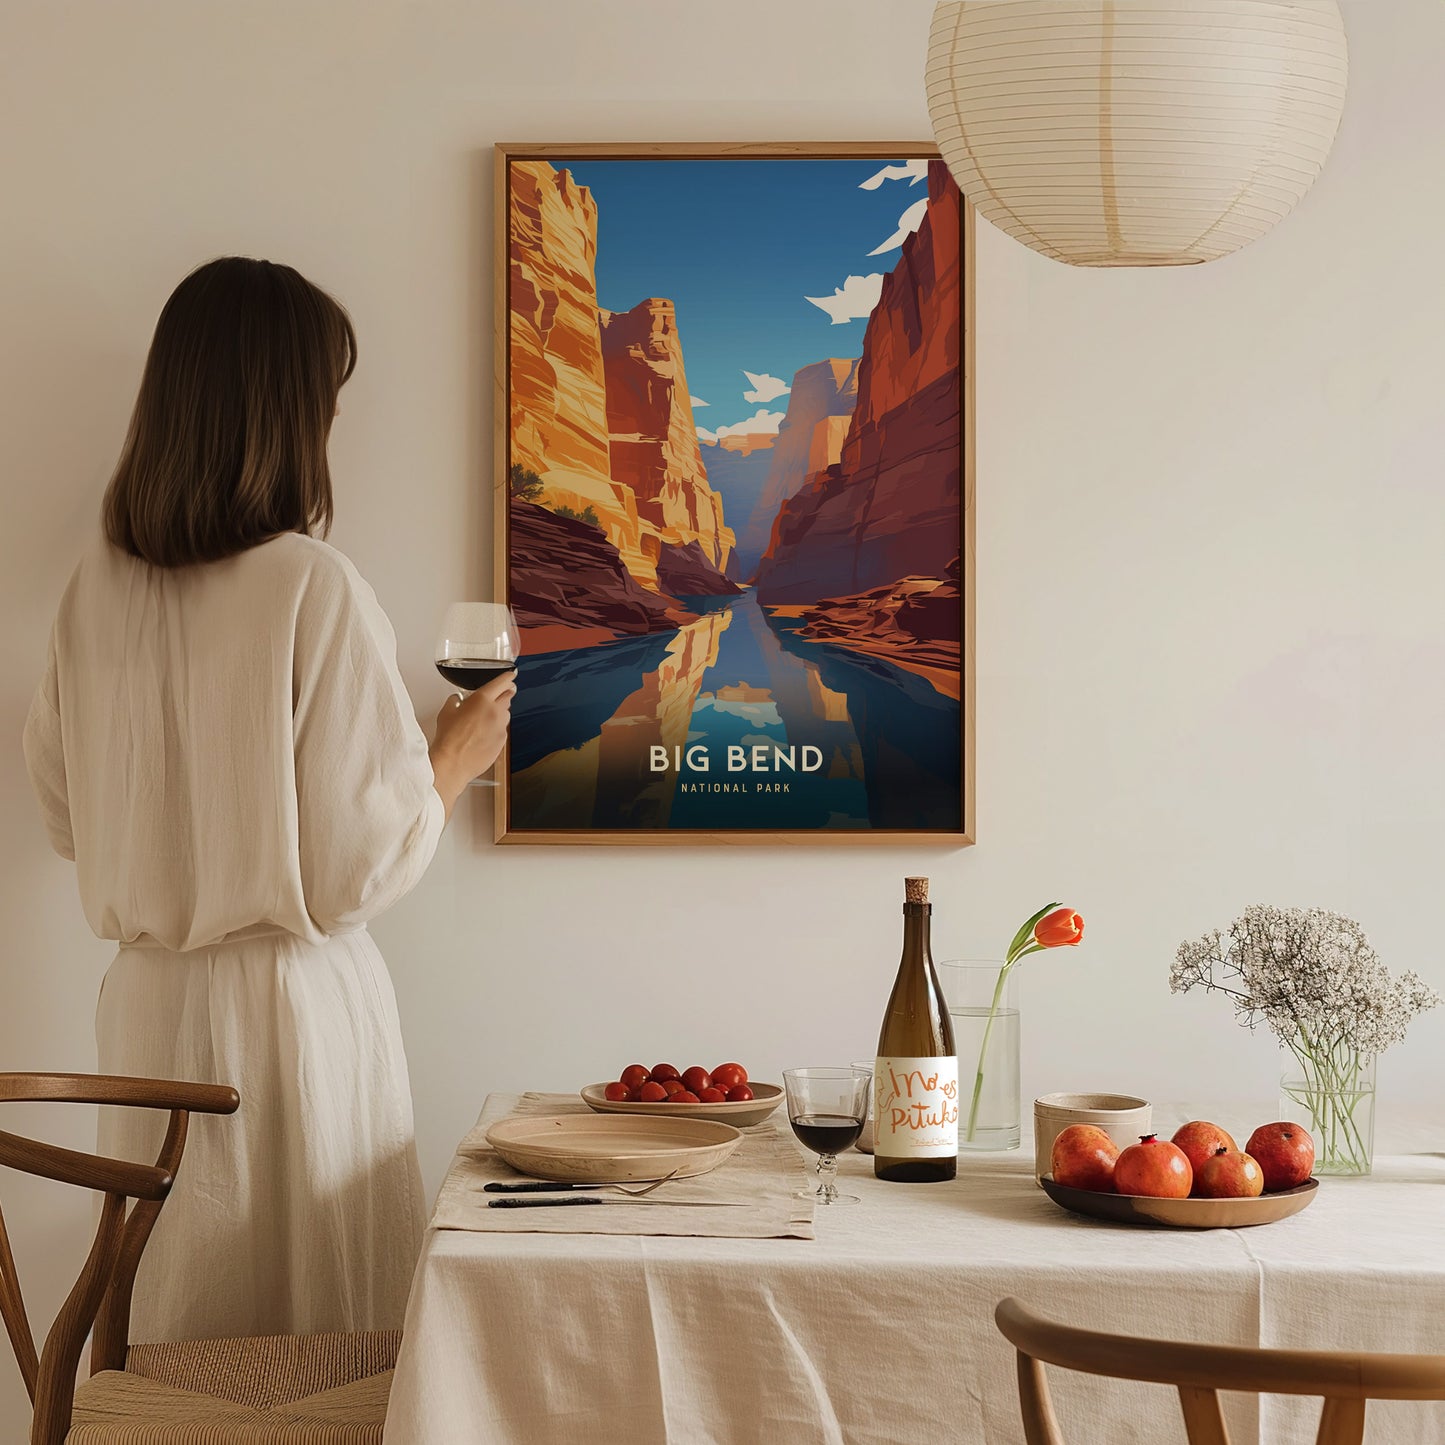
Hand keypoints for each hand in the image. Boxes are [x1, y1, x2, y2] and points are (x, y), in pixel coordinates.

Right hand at [430, 670, 515, 816]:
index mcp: (482, 699)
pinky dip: (496, 729)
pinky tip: (483, 735)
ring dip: (500, 712)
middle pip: (508, 696)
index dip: (508, 677)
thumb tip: (457, 699)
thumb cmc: (448, 739)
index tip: (511, 675)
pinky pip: (502, 730)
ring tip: (485, 719)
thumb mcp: (446, 712)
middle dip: (505, 693)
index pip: (502, 682)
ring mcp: (501, 728)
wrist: (453, 763)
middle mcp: (495, 712)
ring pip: (506, 714)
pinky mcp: (502, 742)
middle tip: (500, 694)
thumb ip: (455, 701)